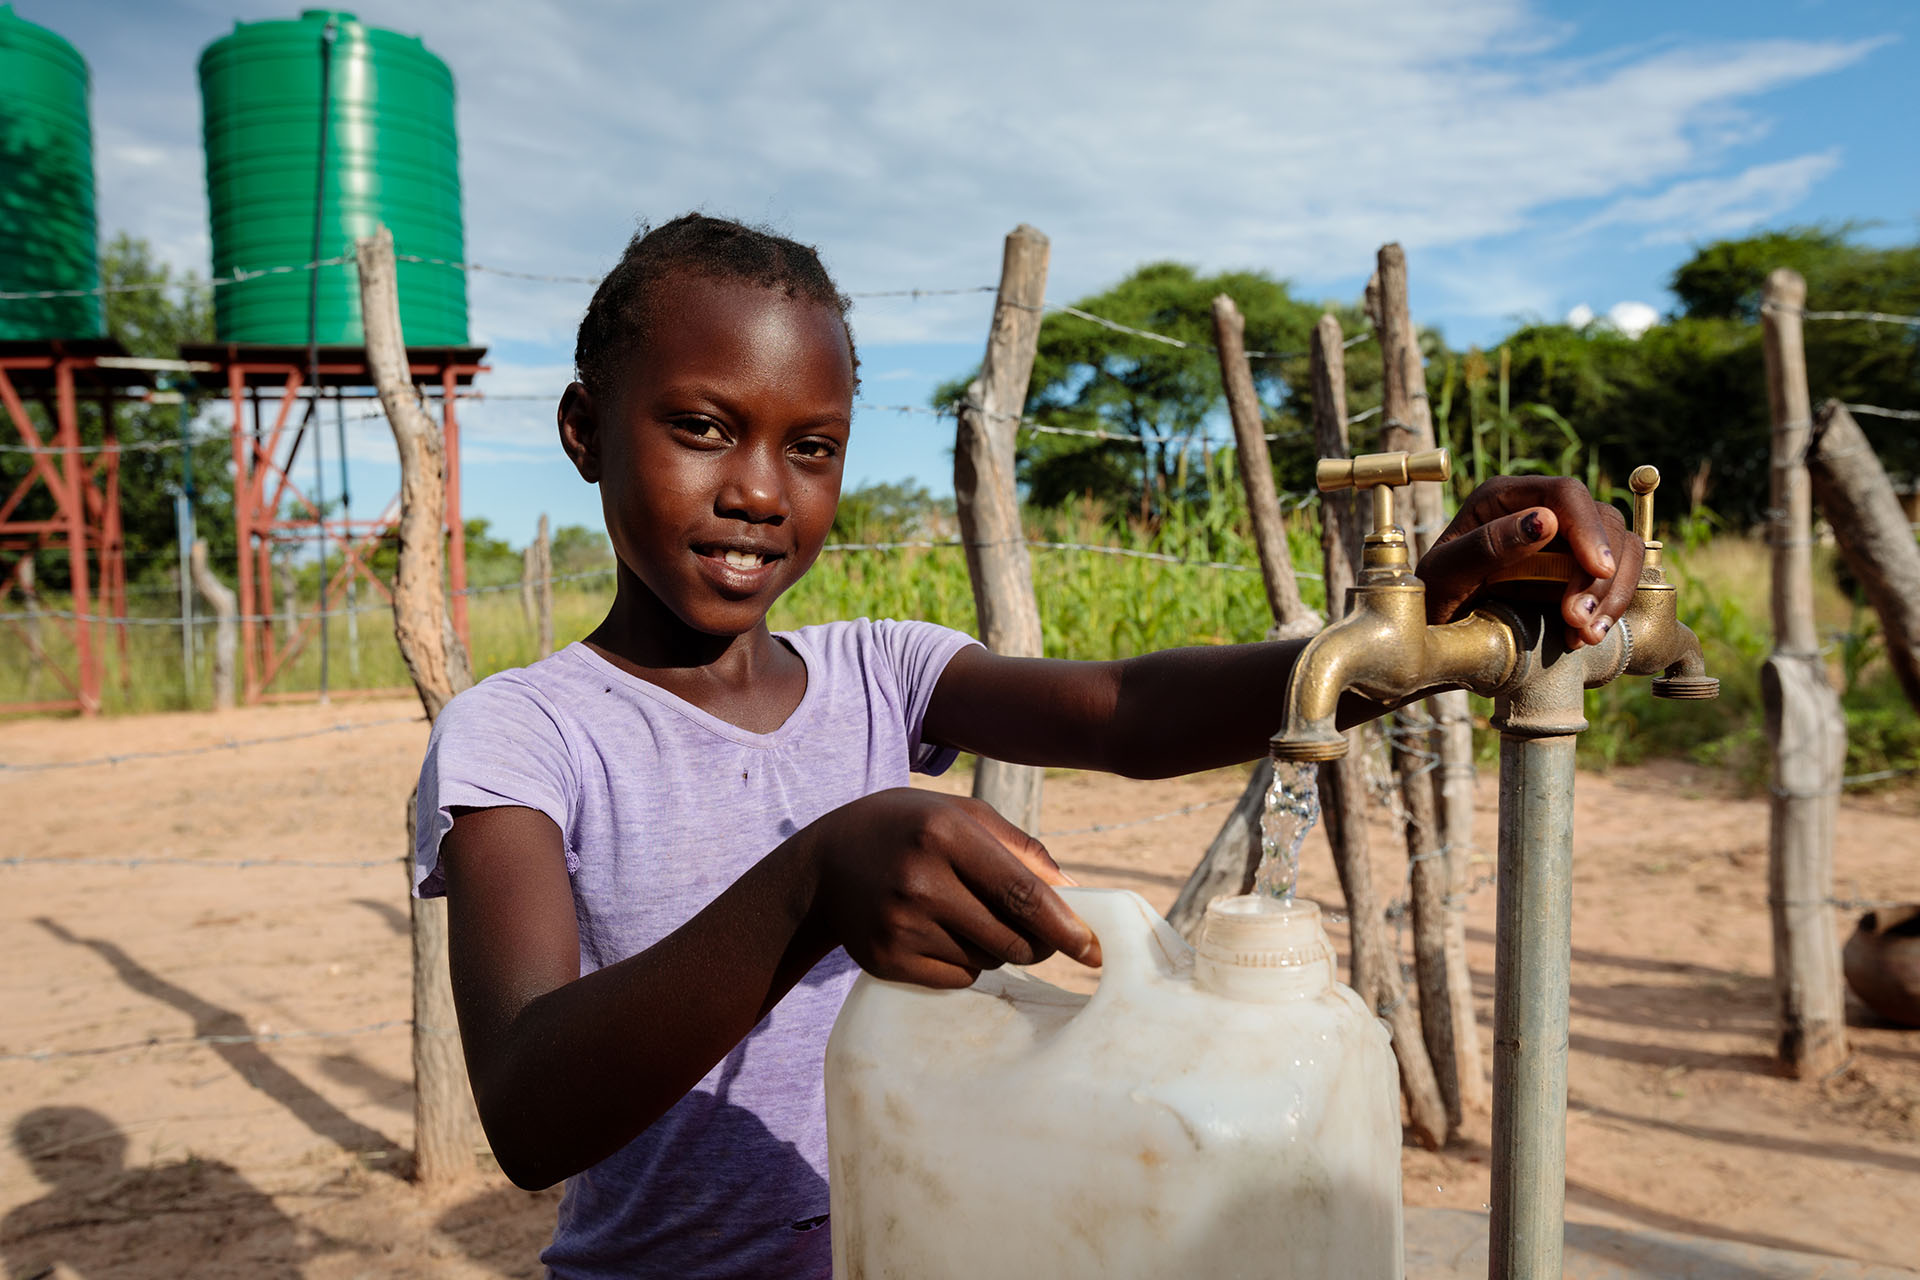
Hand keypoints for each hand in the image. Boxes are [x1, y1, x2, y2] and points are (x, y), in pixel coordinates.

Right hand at [805, 789, 1100, 988]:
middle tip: (1039, 937)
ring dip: (996, 949)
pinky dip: (965, 964)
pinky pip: (956, 979)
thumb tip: (1073, 893)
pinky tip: (940, 934)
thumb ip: (1019, 847)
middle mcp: (920, 880)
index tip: (1092, 951)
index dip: (1064, 926)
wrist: (824, 864)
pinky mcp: (885, 959)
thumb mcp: (959, 814)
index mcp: (945, 833)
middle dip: (1038, 944)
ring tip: (966, 916)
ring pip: (987, 961)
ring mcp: (899, 924)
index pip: (1021, 892)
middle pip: (1011, 938)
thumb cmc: (908, 829)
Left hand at [1419, 476, 1641, 649]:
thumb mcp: (1445, 575)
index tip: (1597, 569)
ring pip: (1621, 548)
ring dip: (1612, 593)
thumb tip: (1543, 521)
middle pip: (1603, 521)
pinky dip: (1610, 606)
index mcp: (1503, 497)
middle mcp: (1540, 509)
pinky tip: (1585, 636)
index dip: (1589, 529)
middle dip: (1601, 573)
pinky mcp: (1578, 570)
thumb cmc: (1430, 597)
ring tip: (1585, 633)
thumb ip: (1486, 547)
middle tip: (1579, 620)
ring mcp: (1564, 539)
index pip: (1565, 494)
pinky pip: (1615, 577)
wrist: (1434, 635)